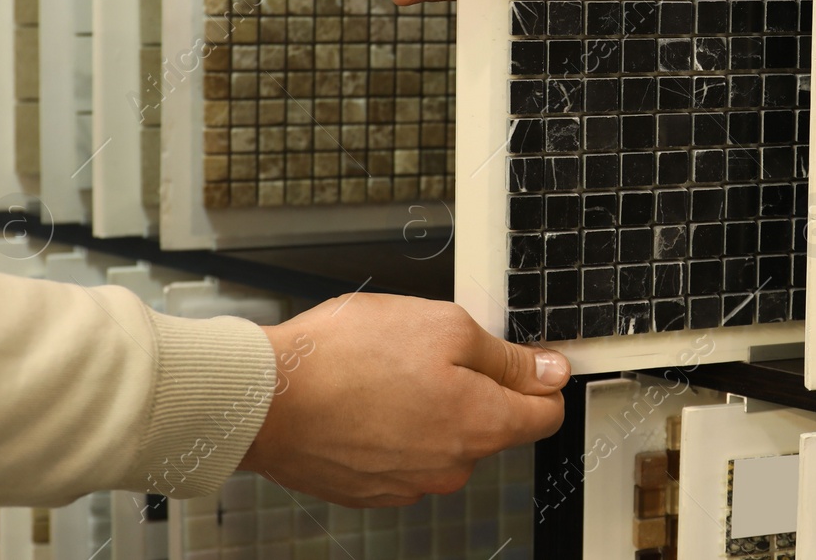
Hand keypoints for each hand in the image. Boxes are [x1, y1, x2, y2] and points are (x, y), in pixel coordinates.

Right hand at [238, 294, 569, 506]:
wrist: (265, 399)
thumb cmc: (345, 358)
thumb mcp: (444, 326)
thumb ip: (506, 356)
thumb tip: (550, 372)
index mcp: (480, 426)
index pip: (545, 414)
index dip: (539, 377)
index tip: (524, 356)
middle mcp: (450, 467)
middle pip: (491, 424)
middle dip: (474, 386)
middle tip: (430, 350)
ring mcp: (409, 484)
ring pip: (444, 438)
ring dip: (430, 406)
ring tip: (387, 371)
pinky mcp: (371, 489)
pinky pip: (402, 454)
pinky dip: (393, 427)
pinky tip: (364, 398)